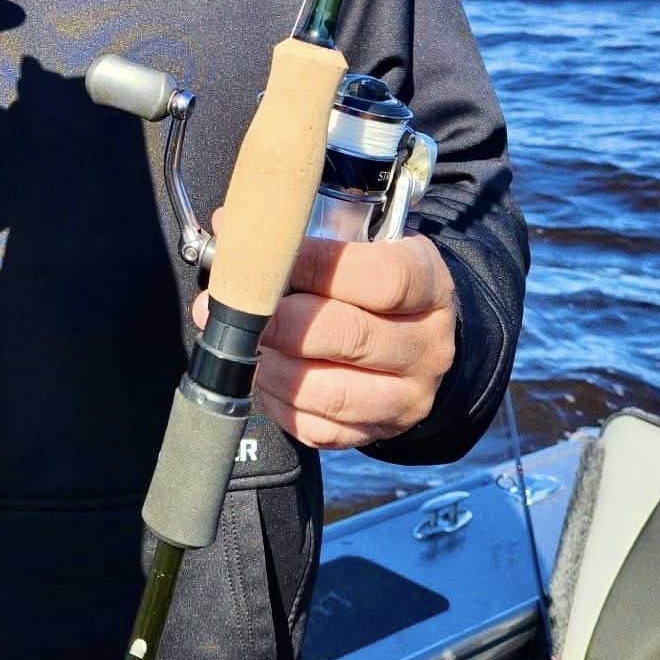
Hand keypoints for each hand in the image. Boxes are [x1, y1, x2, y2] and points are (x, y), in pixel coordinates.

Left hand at [193, 216, 456, 448]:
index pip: (381, 279)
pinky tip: (262, 377)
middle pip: (351, 337)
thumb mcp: (362, 249)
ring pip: (332, 393)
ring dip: (274, 368)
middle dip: (282, 323)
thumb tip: (230, 226)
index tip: (270, 261)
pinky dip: (280, 404)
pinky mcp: (377, 432)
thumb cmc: (373, 287)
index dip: (317, 267)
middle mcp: (427, 346)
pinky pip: (320, 429)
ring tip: (244, 347)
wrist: (416, 343)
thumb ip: (304, 242)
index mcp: (429, 288)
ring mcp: (407, 397)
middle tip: (236, 310)